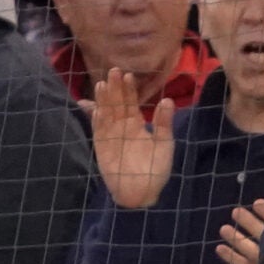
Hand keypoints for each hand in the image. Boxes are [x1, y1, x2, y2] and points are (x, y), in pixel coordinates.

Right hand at [85, 65, 176, 209]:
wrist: (143, 192)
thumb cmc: (156, 169)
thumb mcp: (164, 144)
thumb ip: (163, 123)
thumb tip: (167, 100)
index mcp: (137, 124)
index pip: (131, 102)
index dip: (130, 90)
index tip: (130, 75)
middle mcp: (122, 126)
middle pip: (117, 103)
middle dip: (115, 88)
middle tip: (115, 71)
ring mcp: (110, 135)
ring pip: (106, 113)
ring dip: (104, 99)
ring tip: (103, 84)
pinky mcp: (102, 146)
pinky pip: (99, 129)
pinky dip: (97, 119)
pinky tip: (96, 107)